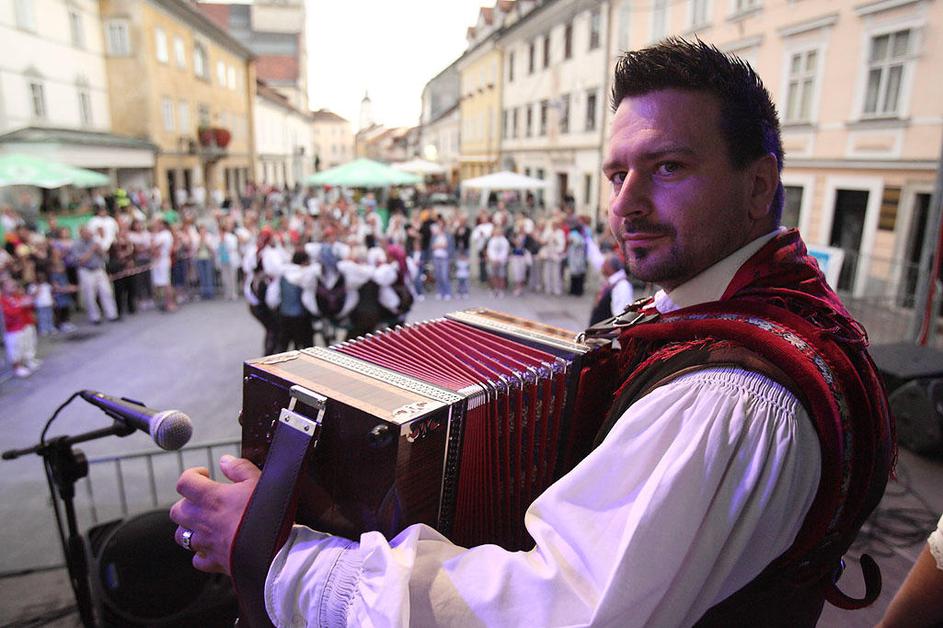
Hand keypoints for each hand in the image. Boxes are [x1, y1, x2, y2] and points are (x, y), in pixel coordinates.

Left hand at [170, 455, 259, 574]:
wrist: (274, 548)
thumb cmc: (268, 513)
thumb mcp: (259, 481)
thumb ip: (239, 468)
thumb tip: (225, 461)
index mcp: (211, 497)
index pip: (185, 482)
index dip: (192, 475)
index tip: (204, 475)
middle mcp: (202, 520)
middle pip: (177, 510)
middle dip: (187, 502)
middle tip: (204, 500)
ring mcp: (205, 543)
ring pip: (181, 536)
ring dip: (189, 528)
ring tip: (204, 523)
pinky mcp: (213, 561)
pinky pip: (197, 559)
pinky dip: (202, 553)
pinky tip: (213, 546)